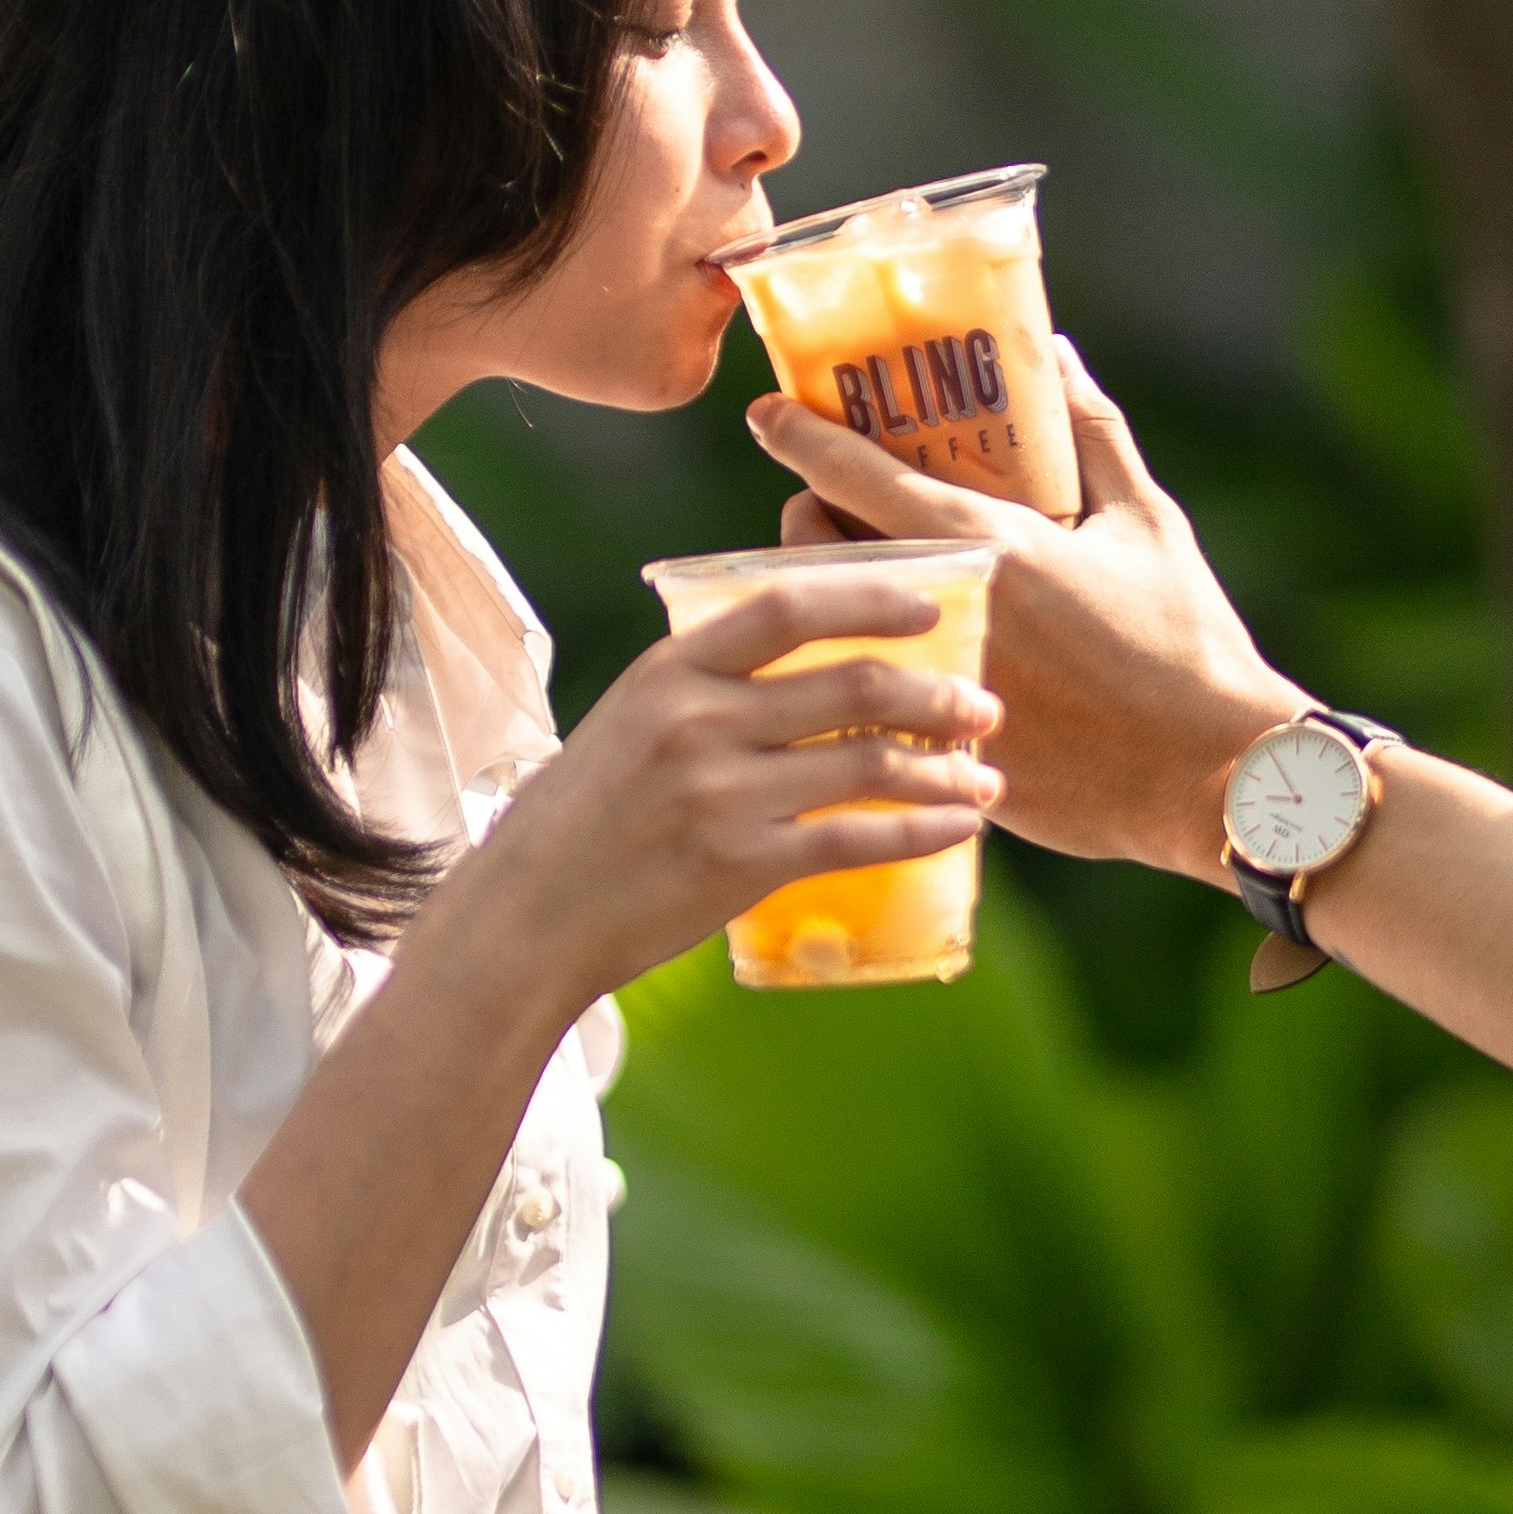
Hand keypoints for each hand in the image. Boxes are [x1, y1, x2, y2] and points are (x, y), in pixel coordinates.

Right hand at [462, 566, 1000, 1015]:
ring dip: (945, 768)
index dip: (871, 596)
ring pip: (869, 763)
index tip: (930, 604)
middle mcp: (698, 720)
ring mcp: (721, 793)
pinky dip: (922, 830)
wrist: (527, 916)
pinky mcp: (739, 864)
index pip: (788, 605)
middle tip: (983, 708)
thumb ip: (700, 690)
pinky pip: (858, 839)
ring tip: (985, 776)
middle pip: (852, 685)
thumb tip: (796, 670)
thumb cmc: (579, 822)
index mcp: (669, 670)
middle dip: (937, 694)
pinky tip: (958, 827)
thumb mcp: (625, 723)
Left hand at [746, 341, 1300, 873]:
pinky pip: (863, 705)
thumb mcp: (1148, 522)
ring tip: (854, 588)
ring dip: (825, 600)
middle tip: (830, 508)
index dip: (801, 437)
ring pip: (826, 628)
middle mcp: (943, 613)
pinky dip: (859, 677)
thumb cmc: (1188, 642)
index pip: (857, 477)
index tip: (767, 414)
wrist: (1211, 778)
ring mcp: (929, 689)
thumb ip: (1093, 432)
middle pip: (815, 551)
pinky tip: (880, 672)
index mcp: (990, 545)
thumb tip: (1053, 353)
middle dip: (806, 518)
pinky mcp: (932, 755)